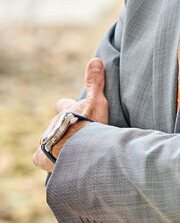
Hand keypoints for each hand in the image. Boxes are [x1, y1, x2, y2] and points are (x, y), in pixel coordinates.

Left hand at [33, 58, 109, 172]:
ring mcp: (46, 140)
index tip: (72, 110)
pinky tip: (56, 162)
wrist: (80, 150)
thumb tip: (95, 60)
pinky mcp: (40, 157)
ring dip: (58, 143)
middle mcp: (53, 124)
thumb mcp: (96, 101)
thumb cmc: (90, 125)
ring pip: (50, 140)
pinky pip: (40, 158)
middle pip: (56, 124)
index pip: (63, 105)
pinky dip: (47, 160)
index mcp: (66, 111)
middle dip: (64, 128)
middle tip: (76, 135)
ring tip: (70, 151)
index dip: (67, 107)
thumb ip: (95, 82)